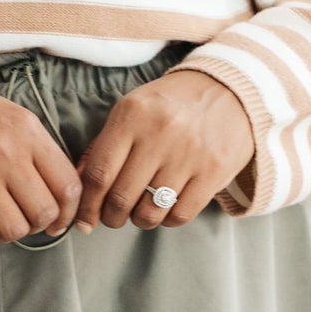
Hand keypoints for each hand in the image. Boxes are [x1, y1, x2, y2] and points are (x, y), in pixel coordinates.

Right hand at [0, 56, 82, 248]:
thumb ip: (27, 144)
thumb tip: (51, 185)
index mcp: (24, 129)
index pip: (68, 184)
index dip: (67, 210)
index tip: (55, 218)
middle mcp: (5, 152)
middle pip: (45, 212)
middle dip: (35, 223)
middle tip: (17, 217)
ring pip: (15, 229)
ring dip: (5, 231)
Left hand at [73, 66, 255, 230]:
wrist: (231, 90)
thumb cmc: (171, 105)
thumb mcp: (132, 111)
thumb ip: (104, 146)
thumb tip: (79, 188)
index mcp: (133, 116)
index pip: (99, 173)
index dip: (87, 205)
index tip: (83, 220)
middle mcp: (160, 134)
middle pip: (121, 198)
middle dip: (110, 218)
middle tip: (112, 217)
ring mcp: (189, 154)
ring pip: (150, 212)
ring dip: (139, 220)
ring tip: (139, 213)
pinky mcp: (214, 172)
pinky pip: (180, 214)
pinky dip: (167, 220)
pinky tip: (165, 209)